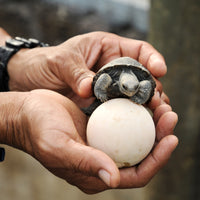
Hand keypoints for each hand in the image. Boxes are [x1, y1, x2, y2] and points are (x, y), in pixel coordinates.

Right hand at [0, 89, 177, 193]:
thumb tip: (113, 177)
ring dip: (152, 124)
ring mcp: (102, 142)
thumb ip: (84, 162)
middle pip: (141, 155)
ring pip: (135, 138)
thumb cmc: (39, 129)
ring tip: (162, 106)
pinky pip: (125, 123)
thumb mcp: (58, 146)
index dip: (157, 159)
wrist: (29, 112)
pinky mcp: (100, 126)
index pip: (136, 174)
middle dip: (160, 138)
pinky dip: (137, 114)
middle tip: (170, 115)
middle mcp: (102, 159)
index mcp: (95, 172)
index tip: (171, 138)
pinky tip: (143, 101)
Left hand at [7, 32, 166, 106]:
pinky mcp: (104, 105)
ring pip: (136, 96)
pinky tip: (137, 126)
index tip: (160, 70)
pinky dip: (130, 118)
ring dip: (146, 105)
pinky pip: (121, 111)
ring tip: (155, 116)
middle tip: (158, 102)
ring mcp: (111, 89)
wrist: (32, 81)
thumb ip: (76, 73)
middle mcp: (114, 69)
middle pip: (143, 77)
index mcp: (108, 49)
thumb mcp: (60, 62)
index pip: (139, 50)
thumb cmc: (46, 63)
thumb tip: (90, 88)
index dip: (152, 59)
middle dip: (153, 88)